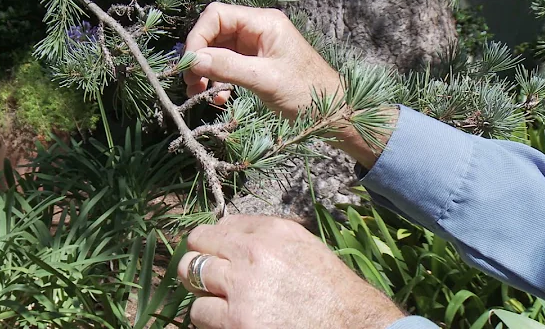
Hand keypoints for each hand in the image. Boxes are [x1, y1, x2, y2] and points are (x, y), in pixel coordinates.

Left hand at [177, 215, 405, 328]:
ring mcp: (242, 288)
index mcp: (273, 231)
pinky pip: (198, 313)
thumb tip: (225, 231)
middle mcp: (254, 252)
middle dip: (199, 259)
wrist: (353, 327)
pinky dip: (207, 318)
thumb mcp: (304, 247)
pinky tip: (226, 321)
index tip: (215, 253)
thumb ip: (265, 236)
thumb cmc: (332, 292)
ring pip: (191, 276)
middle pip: (196, 244)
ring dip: (202, 289)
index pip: (221, 224)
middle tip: (207, 276)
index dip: (214, 241)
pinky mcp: (235, 321)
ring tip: (218, 301)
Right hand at [184, 2, 397, 167]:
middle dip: (199, 57)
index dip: (197, 37)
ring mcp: (257, 48)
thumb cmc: (308, 92)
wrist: (334, 112)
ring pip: (218, 51)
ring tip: (199, 93)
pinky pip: (228, 67)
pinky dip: (218, 81)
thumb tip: (192, 60)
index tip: (189, 65)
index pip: (217, 15)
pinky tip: (219, 98)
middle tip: (190, 84)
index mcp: (263, 23)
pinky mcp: (256, 65)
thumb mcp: (264, 79)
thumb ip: (227, 67)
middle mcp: (258, 30)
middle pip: (214, 33)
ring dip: (205, 71)